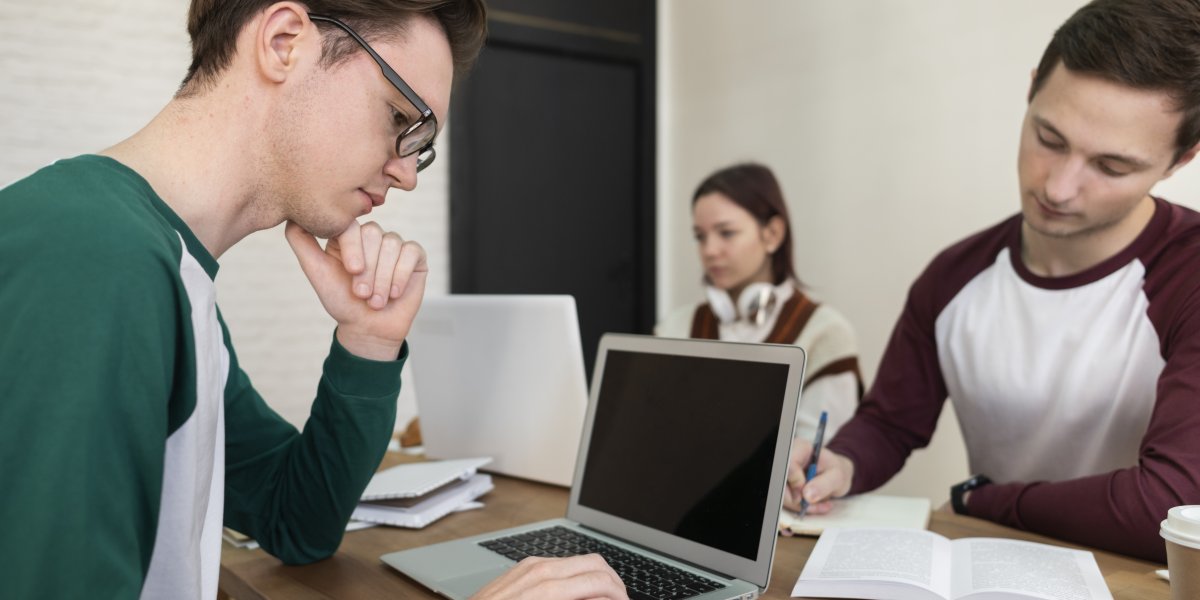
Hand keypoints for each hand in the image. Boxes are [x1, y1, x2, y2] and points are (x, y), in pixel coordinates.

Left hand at [285, 220, 426, 360]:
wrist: (368, 328)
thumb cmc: (342, 302)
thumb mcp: (316, 271)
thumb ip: (302, 242)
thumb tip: (292, 214)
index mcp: (348, 236)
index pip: (351, 225)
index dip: (353, 248)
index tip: (352, 272)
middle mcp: (372, 236)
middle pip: (374, 234)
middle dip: (369, 270)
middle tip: (362, 294)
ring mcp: (394, 244)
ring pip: (393, 244)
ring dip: (383, 278)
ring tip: (376, 301)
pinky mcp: (415, 255)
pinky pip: (411, 253)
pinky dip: (401, 275)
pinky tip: (394, 293)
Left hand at [470, 555, 627, 599]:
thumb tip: (602, 599)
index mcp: (549, 589)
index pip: (600, 580)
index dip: (619, 594)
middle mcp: (540, 570)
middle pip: (595, 562)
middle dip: (613, 582)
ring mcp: (529, 565)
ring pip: (579, 560)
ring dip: (595, 577)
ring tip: (601, 598)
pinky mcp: (521, 567)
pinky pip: (559, 564)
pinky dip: (575, 576)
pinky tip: (576, 593)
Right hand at [781, 445, 853, 515]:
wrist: (835, 476)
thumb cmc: (837, 471)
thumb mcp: (838, 476)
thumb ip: (825, 484)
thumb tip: (807, 495)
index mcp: (801, 449)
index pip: (789, 464)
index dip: (795, 481)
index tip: (806, 495)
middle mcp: (789, 459)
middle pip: (782, 481)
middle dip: (796, 500)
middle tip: (813, 505)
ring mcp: (786, 473)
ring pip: (782, 494)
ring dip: (800, 506)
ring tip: (820, 506)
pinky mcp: (786, 486)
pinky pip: (787, 500)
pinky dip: (800, 508)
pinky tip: (815, 506)